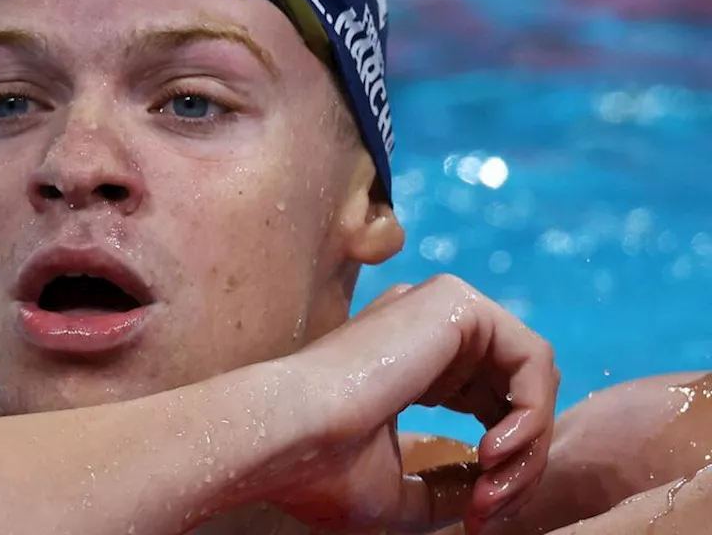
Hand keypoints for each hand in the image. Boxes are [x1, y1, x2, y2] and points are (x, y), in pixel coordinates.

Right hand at [246, 275, 559, 533]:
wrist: (284, 433)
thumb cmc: (320, 468)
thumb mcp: (398, 494)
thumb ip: (448, 487)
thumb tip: (493, 489)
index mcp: (411, 364)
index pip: (488, 404)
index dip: (498, 467)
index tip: (476, 517)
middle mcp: (427, 331)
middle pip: (515, 393)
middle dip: (520, 463)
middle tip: (489, 510)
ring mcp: (439, 310)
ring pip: (531, 376)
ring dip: (528, 444)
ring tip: (492, 487)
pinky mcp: (454, 302)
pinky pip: (532, 357)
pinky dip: (531, 412)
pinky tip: (495, 450)